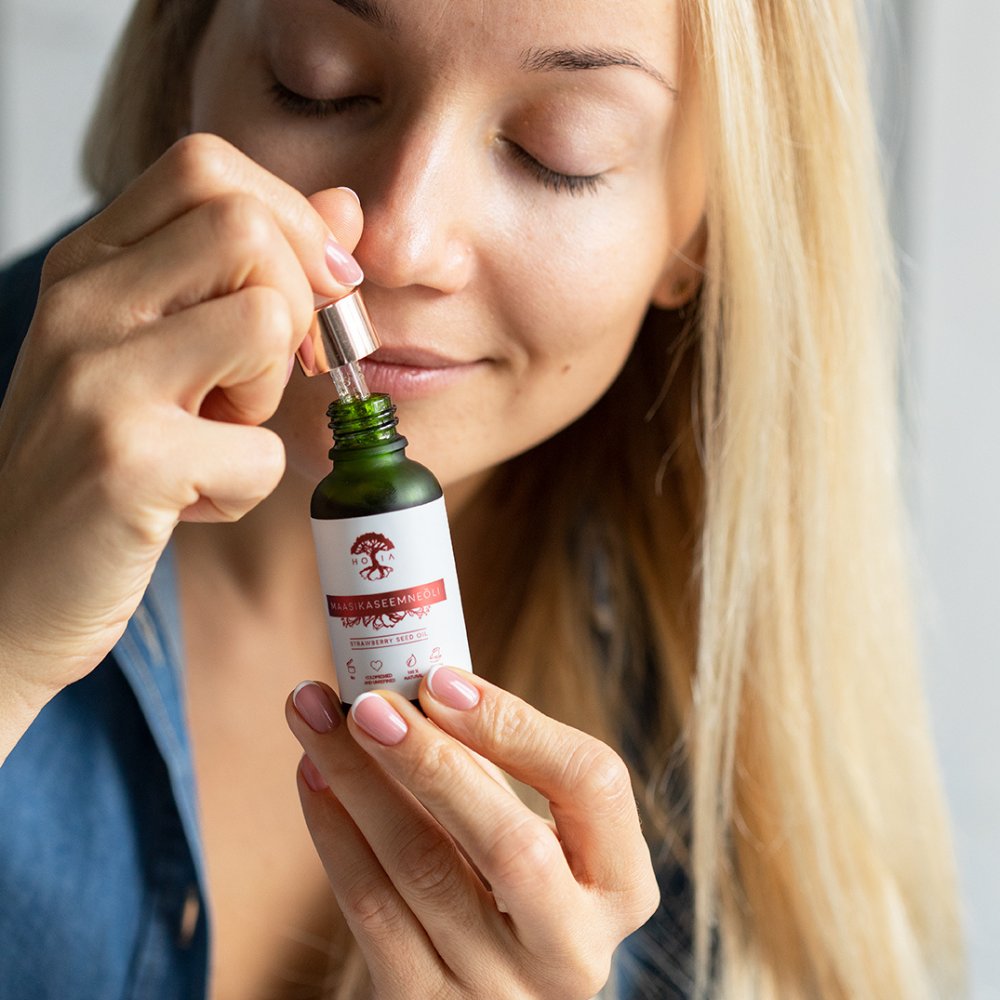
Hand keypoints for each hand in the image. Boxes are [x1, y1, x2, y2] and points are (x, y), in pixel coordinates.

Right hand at [0, 133, 362, 741]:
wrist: (6, 583)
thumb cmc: (98, 460)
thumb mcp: (163, 349)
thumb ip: (248, 270)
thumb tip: (344, 207)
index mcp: (92, 264)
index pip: (210, 167)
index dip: (293, 222)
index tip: (317, 292)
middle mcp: (84, 304)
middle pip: (247, 227)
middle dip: (297, 306)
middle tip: (261, 378)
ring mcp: (97, 379)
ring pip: (265, 322)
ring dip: (270, 396)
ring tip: (216, 435)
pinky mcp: (126, 462)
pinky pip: (258, 450)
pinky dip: (248, 485)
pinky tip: (192, 499)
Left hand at [286, 670, 659, 998]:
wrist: (486, 992)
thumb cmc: (511, 887)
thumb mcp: (534, 830)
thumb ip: (495, 767)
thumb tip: (415, 685)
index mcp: (621, 886)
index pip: (592, 784)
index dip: (515, 726)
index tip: (441, 680)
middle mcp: (573, 949)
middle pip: (509, 842)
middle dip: (430, 759)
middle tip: (367, 702)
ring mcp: (501, 989)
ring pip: (423, 869)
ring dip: (359, 781)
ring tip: (314, 718)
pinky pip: (370, 910)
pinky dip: (335, 831)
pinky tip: (313, 777)